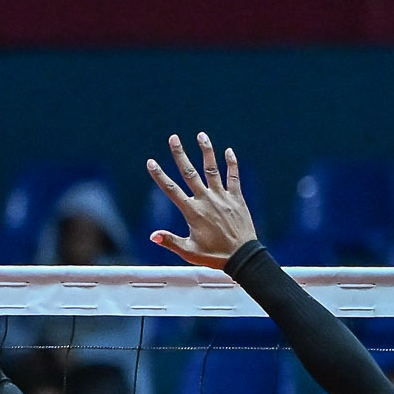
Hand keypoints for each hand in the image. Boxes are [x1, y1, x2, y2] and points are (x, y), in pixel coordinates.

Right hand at [145, 132, 258, 267]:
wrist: (242, 257)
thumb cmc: (214, 256)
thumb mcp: (188, 251)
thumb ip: (170, 241)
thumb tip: (152, 236)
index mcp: (192, 212)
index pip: (171, 189)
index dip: (160, 175)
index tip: (151, 162)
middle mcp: (206, 200)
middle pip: (190, 172)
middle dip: (180, 154)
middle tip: (174, 138)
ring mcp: (222, 197)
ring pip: (212, 169)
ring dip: (206, 151)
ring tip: (201, 136)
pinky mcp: (237, 199)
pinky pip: (233, 177)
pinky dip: (231, 164)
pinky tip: (228, 151)